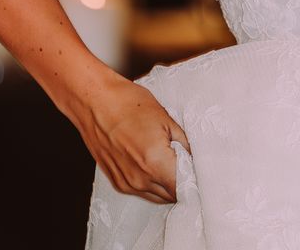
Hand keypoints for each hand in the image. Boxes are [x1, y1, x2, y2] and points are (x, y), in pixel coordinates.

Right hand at [70, 76, 189, 203]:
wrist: (95, 103)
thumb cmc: (130, 105)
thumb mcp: (167, 120)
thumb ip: (184, 144)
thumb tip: (196, 158)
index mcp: (155, 163)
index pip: (184, 186)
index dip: (196, 180)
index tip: (204, 172)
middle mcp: (139, 179)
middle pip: (171, 195)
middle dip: (185, 185)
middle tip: (193, 168)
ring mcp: (125, 183)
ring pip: (157, 196)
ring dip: (169, 187)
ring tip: (176, 168)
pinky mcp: (116, 181)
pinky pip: (141, 192)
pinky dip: (153, 185)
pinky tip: (158, 169)